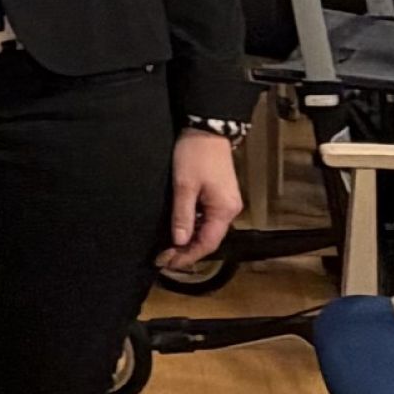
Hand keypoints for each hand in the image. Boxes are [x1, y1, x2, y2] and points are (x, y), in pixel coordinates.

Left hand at [159, 129, 243, 269]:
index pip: (207, 243)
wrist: (207, 130)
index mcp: (224, 210)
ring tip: (168, 250)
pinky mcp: (220, 196)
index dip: (188, 256)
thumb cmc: (194, 155)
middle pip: (209, 239)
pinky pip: (207, 219)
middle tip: (163, 260)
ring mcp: (226, 203)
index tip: (167, 264)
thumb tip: (179, 241)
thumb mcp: (184, 186)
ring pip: (208, 230)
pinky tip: (179, 231)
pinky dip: (193, 228)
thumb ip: (183, 215)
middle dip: (187, 251)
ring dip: (189, 241)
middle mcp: (230, 210)